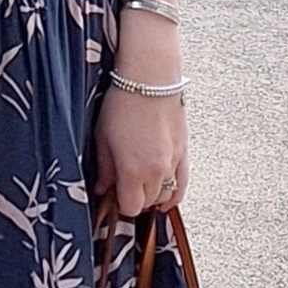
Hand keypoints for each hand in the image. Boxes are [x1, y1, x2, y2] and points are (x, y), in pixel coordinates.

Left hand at [91, 84, 189, 215]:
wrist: (150, 80)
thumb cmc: (122, 104)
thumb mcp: (103, 138)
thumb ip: (105, 169)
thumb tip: (102, 189)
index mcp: (134, 170)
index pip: (130, 207)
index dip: (119, 204)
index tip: (111, 195)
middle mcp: (157, 172)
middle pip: (147, 203)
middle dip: (134, 199)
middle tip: (122, 187)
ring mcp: (174, 163)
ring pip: (165, 196)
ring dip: (152, 196)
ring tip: (139, 186)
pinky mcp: (184, 152)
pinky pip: (183, 184)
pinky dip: (174, 195)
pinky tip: (166, 200)